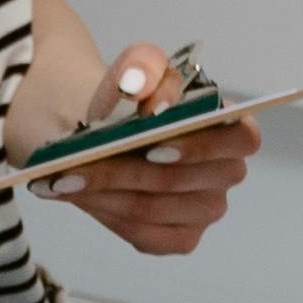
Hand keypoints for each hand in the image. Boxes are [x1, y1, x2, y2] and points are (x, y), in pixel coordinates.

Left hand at [45, 41, 255, 256]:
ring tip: (61, 178)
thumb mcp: (136, 67)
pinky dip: (105, 214)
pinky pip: (145, 233)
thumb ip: (143, 65)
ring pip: (152, 207)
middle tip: (75, 164)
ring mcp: (207, 209)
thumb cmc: (131, 101)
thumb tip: (137, 87)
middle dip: (123, 171)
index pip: (242, 140)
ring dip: (104, 193)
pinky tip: (74, 195)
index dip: (200, 145)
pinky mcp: (182, 237)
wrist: (106, 131)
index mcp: (232, 128)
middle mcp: (227, 172)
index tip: (152, 142)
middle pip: (179, 179)